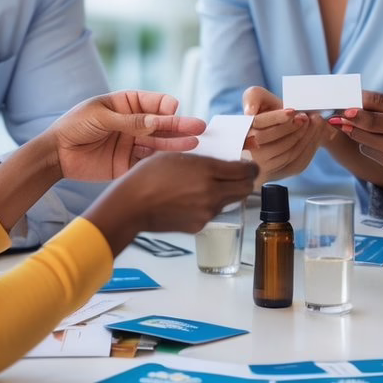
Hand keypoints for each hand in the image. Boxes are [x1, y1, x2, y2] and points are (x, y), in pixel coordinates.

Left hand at [50, 91, 206, 182]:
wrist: (55, 154)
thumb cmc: (74, 125)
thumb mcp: (101, 116)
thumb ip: (130, 121)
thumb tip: (156, 121)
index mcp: (127, 104)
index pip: (154, 102)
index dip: (166, 106)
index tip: (172, 112)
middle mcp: (134, 123)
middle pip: (161, 123)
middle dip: (179, 124)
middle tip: (199, 127)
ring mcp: (132, 143)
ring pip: (159, 142)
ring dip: (176, 143)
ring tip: (195, 143)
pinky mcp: (128, 162)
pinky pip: (148, 161)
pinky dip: (161, 160)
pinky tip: (176, 160)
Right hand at [86, 152, 257, 242]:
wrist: (131, 206)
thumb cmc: (148, 176)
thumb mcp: (177, 156)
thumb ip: (203, 160)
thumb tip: (221, 163)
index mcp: (208, 171)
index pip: (245, 171)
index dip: (252, 167)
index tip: (250, 165)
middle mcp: (212, 193)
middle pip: (245, 189)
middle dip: (246, 182)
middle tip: (239, 176)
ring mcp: (206, 211)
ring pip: (230, 201)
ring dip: (227, 194)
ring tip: (207, 187)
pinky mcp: (199, 225)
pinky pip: (213, 213)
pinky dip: (209, 206)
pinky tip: (192, 200)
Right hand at [243, 86, 327, 183]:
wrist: (273, 133)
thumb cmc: (266, 113)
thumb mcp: (256, 99)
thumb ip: (253, 97)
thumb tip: (250, 112)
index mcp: (242, 133)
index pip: (259, 126)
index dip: (277, 118)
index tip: (292, 111)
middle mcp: (250, 154)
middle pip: (275, 142)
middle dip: (294, 128)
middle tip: (306, 116)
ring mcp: (264, 167)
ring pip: (288, 153)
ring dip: (306, 136)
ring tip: (315, 122)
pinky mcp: (279, 173)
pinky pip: (297, 163)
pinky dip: (310, 148)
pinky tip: (315, 135)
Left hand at [327, 91, 382, 172]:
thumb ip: (379, 102)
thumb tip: (352, 98)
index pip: (373, 122)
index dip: (354, 115)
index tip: (342, 110)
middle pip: (364, 134)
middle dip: (348, 123)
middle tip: (336, 114)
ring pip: (363, 143)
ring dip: (357, 131)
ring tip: (360, 121)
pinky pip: (369, 151)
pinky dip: (368, 141)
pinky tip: (379, 136)